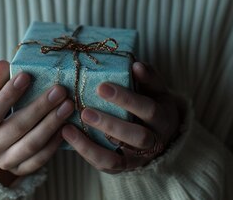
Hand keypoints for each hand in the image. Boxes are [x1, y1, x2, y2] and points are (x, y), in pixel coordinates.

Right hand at [0, 60, 74, 184]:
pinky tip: (66, 127)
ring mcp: (6, 161)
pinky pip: (39, 160)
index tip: (26, 75)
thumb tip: (3, 64)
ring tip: (68, 106)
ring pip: (31, 145)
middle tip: (59, 90)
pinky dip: (53, 144)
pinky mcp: (20, 169)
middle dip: (40, 108)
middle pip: (17, 128)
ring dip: (51, 124)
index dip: (8, 94)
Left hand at [61, 61, 180, 173]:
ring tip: (69, 128)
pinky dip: (87, 153)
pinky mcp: (125, 167)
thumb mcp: (156, 88)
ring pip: (118, 159)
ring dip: (92, 145)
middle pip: (136, 137)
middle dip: (110, 124)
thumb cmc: (154, 101)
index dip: (126, 99)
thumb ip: (148, 77)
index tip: (102, 87)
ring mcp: (139, 158)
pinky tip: (69, 137)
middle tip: (85, 111)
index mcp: (163, 117)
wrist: (163, 131)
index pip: (148, 109)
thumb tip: (136, 65)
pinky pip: (106, 166)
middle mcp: (154, 141)